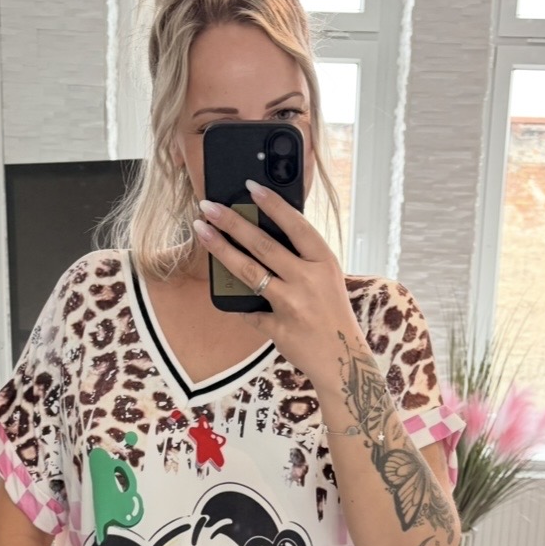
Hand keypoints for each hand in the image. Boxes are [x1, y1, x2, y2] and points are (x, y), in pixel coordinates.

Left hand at [192, 181, 361, 392]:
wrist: (342, 359)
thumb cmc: (332, 314)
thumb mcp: (326, 278)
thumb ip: (301, 258)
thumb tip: (261, 234)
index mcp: (323, 262)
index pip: (295, 225)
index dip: (272, 204)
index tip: (250, 186)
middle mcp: (308, 280)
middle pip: (263, 244)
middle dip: (232, 221)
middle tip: (208, 206)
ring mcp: (293, 305)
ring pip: (249, 271)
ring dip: (221, 249)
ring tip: (202, 231)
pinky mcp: (279, 328)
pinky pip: (248, 311)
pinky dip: (236, 304)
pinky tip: (224, 296)